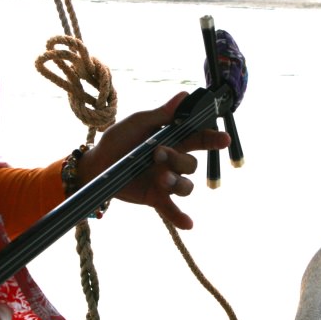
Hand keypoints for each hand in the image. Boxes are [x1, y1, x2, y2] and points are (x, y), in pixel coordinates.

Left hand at [78, 92, 230, 228]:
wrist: (96, 164)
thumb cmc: (118, 139)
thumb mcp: (138, 123)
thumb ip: (161, 114)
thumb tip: (184, 95)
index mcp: (173, 141)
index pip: (199, 139)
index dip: (213, 139)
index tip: (223, 138)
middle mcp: (173, 162)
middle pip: (191, 165)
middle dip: (178, 160)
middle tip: (157, 154)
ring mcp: (165, 182)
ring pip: (185, 187)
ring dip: (177, 184)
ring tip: (161, 179)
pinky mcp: (155, 198)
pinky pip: (172, 209)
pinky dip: (180, 217)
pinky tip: (188, 224)